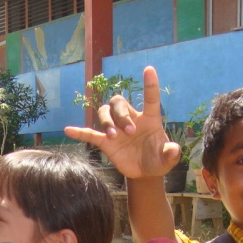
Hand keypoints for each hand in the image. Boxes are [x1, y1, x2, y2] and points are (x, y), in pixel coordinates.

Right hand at [64, 66, 179, 179]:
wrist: (144, 173)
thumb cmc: (158, 161)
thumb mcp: (167, 160)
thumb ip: (170, 154)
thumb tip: (174, 149)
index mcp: (149, 119)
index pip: (149, 98)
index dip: (150, 84)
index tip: (149, 69)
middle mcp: (131, 119)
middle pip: (119, 103)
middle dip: (122, 115)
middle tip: (129, 132)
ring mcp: (116, 129)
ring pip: (104, 113)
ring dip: (107, 122)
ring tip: (113, 137)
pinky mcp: (106, 142)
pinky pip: (90, 134)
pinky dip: (79, 132)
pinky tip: (68, 130)